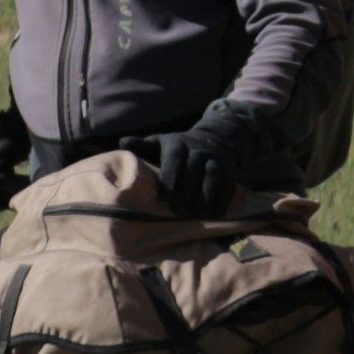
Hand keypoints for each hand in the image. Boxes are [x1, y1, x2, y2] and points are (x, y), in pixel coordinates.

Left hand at [135, 113, 276, 215]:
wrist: (217, 138)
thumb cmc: (180, 147)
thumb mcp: (161, 142)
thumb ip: (142, 145)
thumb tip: (122, 142)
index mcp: (178, 144)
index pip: (174, 162)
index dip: (170, 181)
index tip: (165, 199)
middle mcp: (199, 149)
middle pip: (193, 172)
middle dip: (186, 193)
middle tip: (178, 212)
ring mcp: (216, 159)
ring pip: (212, 177)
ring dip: (205, 197)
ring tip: (197, 215)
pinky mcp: (230, 169)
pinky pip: (227, 184)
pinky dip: (221, 200)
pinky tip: (213, 213)